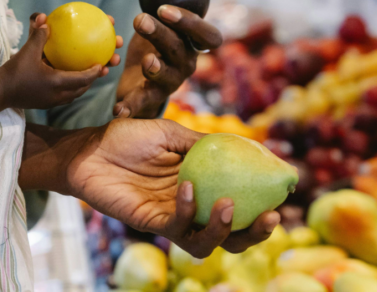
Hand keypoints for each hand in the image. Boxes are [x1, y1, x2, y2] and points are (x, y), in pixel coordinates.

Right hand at [1, 13, 122, 108]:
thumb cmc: (13, 72)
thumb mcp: (26, 52)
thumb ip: (38, 36)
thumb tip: (43, 17)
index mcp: (57, 83)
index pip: (83, 79)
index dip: (95, 72)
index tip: (103, 64)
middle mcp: (58, 95)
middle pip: (83, 88)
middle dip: (96, 78)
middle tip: (105, 67)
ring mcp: (52, 101)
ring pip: (75, 94)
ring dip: (84, 84)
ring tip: (92, 73)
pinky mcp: (46, 103)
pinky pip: (65, 95)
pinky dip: (72, 87)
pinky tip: (69, 77)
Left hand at [66, 119, 279, 256]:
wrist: (91, 148)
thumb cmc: (128, 137)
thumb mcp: (172, 133)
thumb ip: (204, 144)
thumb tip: (247, 147)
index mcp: (202, 185)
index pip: (240, 201)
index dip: (264, 203)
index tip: (285, 192)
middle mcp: (191, 206)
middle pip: (231, 233)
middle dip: (255, 233)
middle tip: (271, 217)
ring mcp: (171, 217)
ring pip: (207, 242)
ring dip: (224, 230)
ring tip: (229, 207)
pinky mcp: (150, 223)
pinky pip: (176, 227)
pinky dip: (187, 210)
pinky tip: (187, 187)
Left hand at [114, 6, 221, 118]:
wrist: (141, 81)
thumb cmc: (152, 45)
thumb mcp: (159, 25)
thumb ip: (161, 10)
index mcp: (192, 45)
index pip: (207, 35)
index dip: (190, 23)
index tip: (165, 10)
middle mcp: (186, 64)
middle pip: (179, 49)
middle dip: (161, 34)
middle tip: (140, 20)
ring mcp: (170, 83)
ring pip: (165, 75)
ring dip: (155, 67)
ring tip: (147, 61)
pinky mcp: (151, 98)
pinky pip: (141, 102)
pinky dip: (130, 106)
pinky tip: (118, 110)